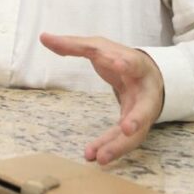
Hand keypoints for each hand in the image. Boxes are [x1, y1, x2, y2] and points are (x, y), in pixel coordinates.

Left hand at [40, 33, 164, 165]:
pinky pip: (123, 140)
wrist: (149, 75)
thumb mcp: (99, 47)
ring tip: (98, 157)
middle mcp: (145, 91)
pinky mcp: (136, 127)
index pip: (133, 64)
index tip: (119, 64)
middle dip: (136, 119)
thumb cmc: (120, 58)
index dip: (126, 64)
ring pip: (135, 133)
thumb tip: (43, 37)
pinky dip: (109, 147)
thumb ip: (73, 45)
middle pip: (144, 108)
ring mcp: (143, 112)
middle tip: (126, 129)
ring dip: (118, 145)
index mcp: (137, 66)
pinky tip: (92, 155)